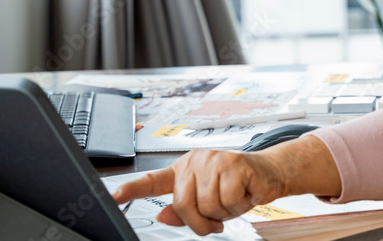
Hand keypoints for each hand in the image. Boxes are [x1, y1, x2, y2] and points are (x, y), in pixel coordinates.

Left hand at [111, 136, 339, 235]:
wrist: (269, 174)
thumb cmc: (238, 187)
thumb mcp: (209, 203)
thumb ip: (184, 210)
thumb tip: (162, 216)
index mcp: (184, 170)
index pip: (153, 180)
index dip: (132, 190)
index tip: (113, 196)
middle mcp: (195, 161)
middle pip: (183, 203)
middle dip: (201, 221)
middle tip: (217, 220)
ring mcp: (214, 160)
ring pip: (207, 205)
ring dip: (224, 214)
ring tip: (234, 200)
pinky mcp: (234, 164)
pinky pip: (227, 200)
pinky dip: (238, 205)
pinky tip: (245, 193)